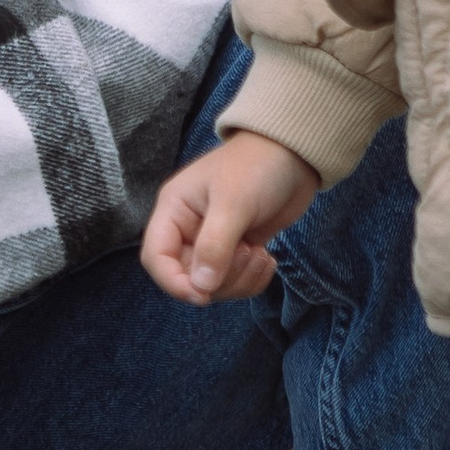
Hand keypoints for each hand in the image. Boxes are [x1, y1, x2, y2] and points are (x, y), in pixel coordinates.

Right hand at [141, 129, 321, 303]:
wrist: (294, 154)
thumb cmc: (256, 167)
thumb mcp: (233, 203)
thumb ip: (215, 246)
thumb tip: (201, 288)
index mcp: (174, 211)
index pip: (156, 258)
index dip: (173, 282)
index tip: (203, 295)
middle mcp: (187, 230)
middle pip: (186, 277)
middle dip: (218, 280)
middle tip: (247, 255)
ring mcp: (213, 242)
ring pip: (212, 284)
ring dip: (239, 280)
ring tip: (260, 255)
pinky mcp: (237, 250)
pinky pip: (236, 282)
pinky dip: (252, 280)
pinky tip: (267, 258)